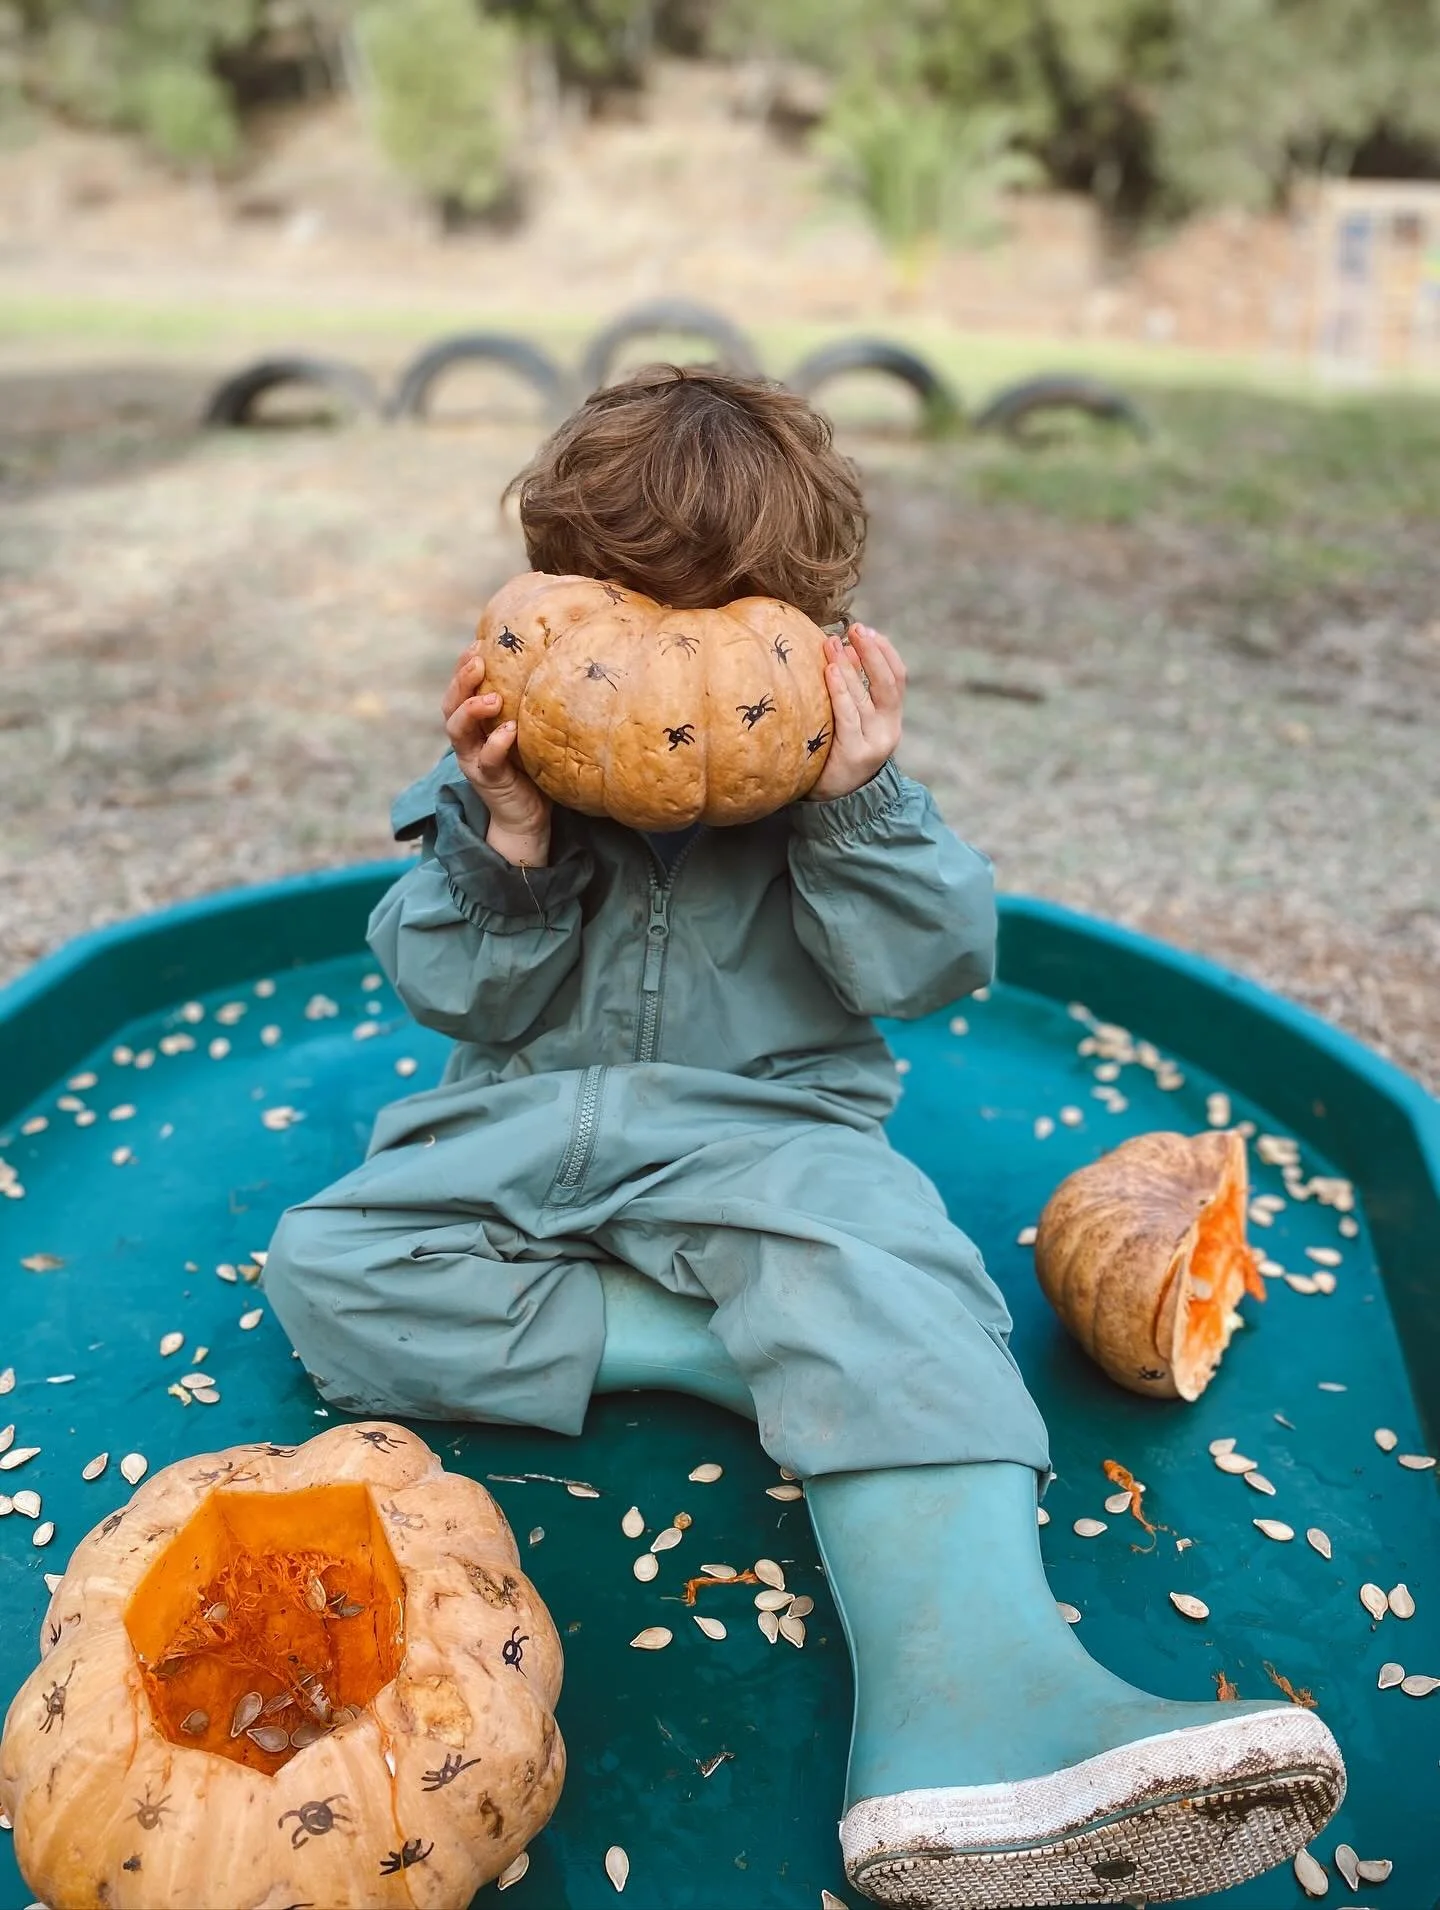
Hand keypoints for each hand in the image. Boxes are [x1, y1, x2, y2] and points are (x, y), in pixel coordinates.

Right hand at [442, 647, 551, 864]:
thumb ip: (527, 705)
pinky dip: (496, 744)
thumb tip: (554, 664)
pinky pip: (487, 760)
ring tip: (492, 698)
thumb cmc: (530, 768)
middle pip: (450, 705)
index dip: (463, 666)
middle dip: (461, 680)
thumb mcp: (526, 731)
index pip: (459, 689)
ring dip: (471, 710)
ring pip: (458, 730)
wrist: (526, 817)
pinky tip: (510, 731)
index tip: (478, 642)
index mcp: (473, 724)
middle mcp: (467, 740)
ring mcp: (473, 760)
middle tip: (478, 660)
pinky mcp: (488, 780)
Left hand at [807, 623, 905, 801]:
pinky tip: (831, 672)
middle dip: (872, 652)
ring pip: (866, 697)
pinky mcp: (856, 754)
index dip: (885, 652)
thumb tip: (844, 650)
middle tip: (854, 629)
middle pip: (888, 683)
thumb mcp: (853, 723)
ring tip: (833, 644)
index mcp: (891, 720)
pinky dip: (841, 691)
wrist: (837, 803)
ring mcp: (874, 743)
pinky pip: (848, 716)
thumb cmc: (837, 755)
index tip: (868, 630)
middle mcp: (889, 730)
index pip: (898, 678)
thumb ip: (855, 694)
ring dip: (849, 666)